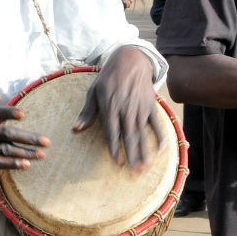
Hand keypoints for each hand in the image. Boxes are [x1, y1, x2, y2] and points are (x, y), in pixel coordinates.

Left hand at [72, 46, 157, 170]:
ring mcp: (140, 107)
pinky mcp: (150, 106)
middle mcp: (126, 108)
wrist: (130, 61)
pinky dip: (160, 137)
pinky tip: (161, 151)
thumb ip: (87, 112)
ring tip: (145, 168)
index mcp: (110, 106)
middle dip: (131, 155)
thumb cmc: (108, 79)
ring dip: (144, 152)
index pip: (112, 131)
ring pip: (142, 133)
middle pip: (129, 136)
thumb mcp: (94, 91)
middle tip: (133, 174)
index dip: (114, 148)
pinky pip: (156, 124)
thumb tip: (75, 129)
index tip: (116, 163)